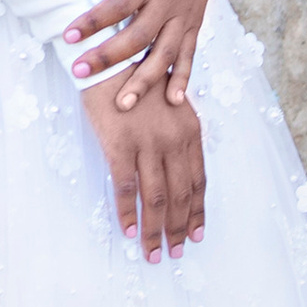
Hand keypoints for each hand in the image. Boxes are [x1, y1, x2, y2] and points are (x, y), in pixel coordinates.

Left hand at [64, 0, 217, 106]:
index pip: (119, 4)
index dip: (94, 21)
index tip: (69, 35)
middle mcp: (168, 1)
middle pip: (139, 36)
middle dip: (109, 57)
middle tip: (81, 72)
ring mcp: (183, 16)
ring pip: (164, 53)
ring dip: (145, 80)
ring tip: (124, 103)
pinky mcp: (194, 24)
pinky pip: (189, 55)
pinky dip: (183, 78)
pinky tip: (173, 101)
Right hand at [84, 73, 206, 260]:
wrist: (109, 54)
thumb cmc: (135, 77)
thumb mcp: (168, 102)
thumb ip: (177, 133)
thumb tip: (176, 165)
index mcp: (189, 131)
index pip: (198, 180)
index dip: (198, 211)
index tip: (197, 234)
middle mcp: (174, 140)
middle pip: (181, 195)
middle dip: (179, 228)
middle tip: (175, 252)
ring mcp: (147, 143)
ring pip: (157, 197)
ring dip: (156, 230)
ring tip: (154, 253)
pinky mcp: (119, 144)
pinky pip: (127, 187)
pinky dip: (128, 212)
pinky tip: (128, 230)